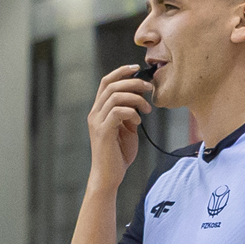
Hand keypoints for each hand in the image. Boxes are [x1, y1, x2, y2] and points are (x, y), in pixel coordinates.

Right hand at [86, 65, 151, 191]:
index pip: (106, 82)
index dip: (121, 72)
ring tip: (148, 109)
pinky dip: (132, 113)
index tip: (137, 68)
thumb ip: (129, 114)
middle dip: (133, 83)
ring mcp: (97, 122)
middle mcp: (95, 113)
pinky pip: (118, 112)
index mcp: (99, 110)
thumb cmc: (119, 153)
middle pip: (111, 85)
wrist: (109, 175)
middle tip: (150, 88)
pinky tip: (138, 121)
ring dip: (136, 99)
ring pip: (115, 97)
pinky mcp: (103, 132)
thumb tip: (139, 100)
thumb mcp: (126, 129)